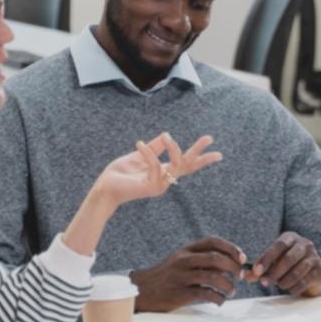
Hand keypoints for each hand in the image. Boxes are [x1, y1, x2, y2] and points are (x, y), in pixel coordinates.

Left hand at [94, 133, 221, 206]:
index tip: (216, 150)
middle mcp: (164, 180)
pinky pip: (156, 166)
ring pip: (176, 166)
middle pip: (188, 166)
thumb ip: (154, 147)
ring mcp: (159, 185)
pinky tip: (139, 144)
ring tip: (167, 137)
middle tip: (210, 138)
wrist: (104, 188)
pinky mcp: (151, 187)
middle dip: (200, 152)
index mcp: (162, 172)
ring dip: (173, 149)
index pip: (186, 164)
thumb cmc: (119, 174)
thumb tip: (166, 134)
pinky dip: (149, 153)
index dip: (200, 157)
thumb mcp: (139, 155)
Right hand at [132, 236, 246, 311]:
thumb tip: (230, 263)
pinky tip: (220, 301)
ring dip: (228, 285)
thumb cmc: (167, 275)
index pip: (213, 242)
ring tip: (231, 291)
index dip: (231, 248)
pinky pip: (206, 294)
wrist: (141, 290)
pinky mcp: (180, 294)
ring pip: (213, 277)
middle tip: (240, 276)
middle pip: (216, 259)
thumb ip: (201, 258)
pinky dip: (218, 298)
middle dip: (234, 268)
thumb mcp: (180, 260)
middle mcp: (184, 260)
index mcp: (186, 250)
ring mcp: (181, 277)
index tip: (242, 258)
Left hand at [249, 232, 320, 296]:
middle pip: (288, 258)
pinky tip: (289, 289)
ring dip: (284, 281)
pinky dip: (294, 288)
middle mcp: (305, 244)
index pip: (278, 245)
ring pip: (297, 271)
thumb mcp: (274, 264)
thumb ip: (260, 270)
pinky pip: (305, 281)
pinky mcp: (319, 271)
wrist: (313, 273)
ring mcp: (314, 257)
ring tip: (279, 285)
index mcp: (291, 238)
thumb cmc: (289, 265)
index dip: (266, 258)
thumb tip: (247, 276)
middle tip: (264, 283)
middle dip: (274, 272)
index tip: (256, 271)